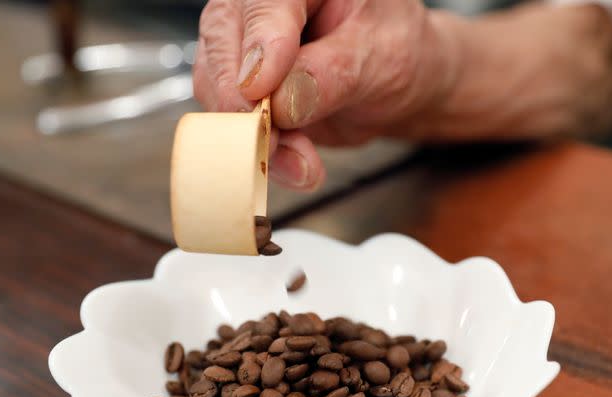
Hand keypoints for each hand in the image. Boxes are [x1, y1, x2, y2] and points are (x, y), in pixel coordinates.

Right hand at [193, 0, 454, 190]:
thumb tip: (281, 101)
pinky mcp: (240, 88)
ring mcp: (244, 45)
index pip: (266, 3)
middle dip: (244, 101)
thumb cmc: (394, 52)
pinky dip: (257, 149)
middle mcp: (260, 5)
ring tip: (300, 164)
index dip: (261, 44)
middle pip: (223, 41)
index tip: (260, 90)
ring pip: (215, 86)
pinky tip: (292, 165)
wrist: (396, 84)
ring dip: (252, 134)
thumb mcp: (379, 59)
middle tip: (270, 140)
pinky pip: (229, 120)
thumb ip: (331, 74)